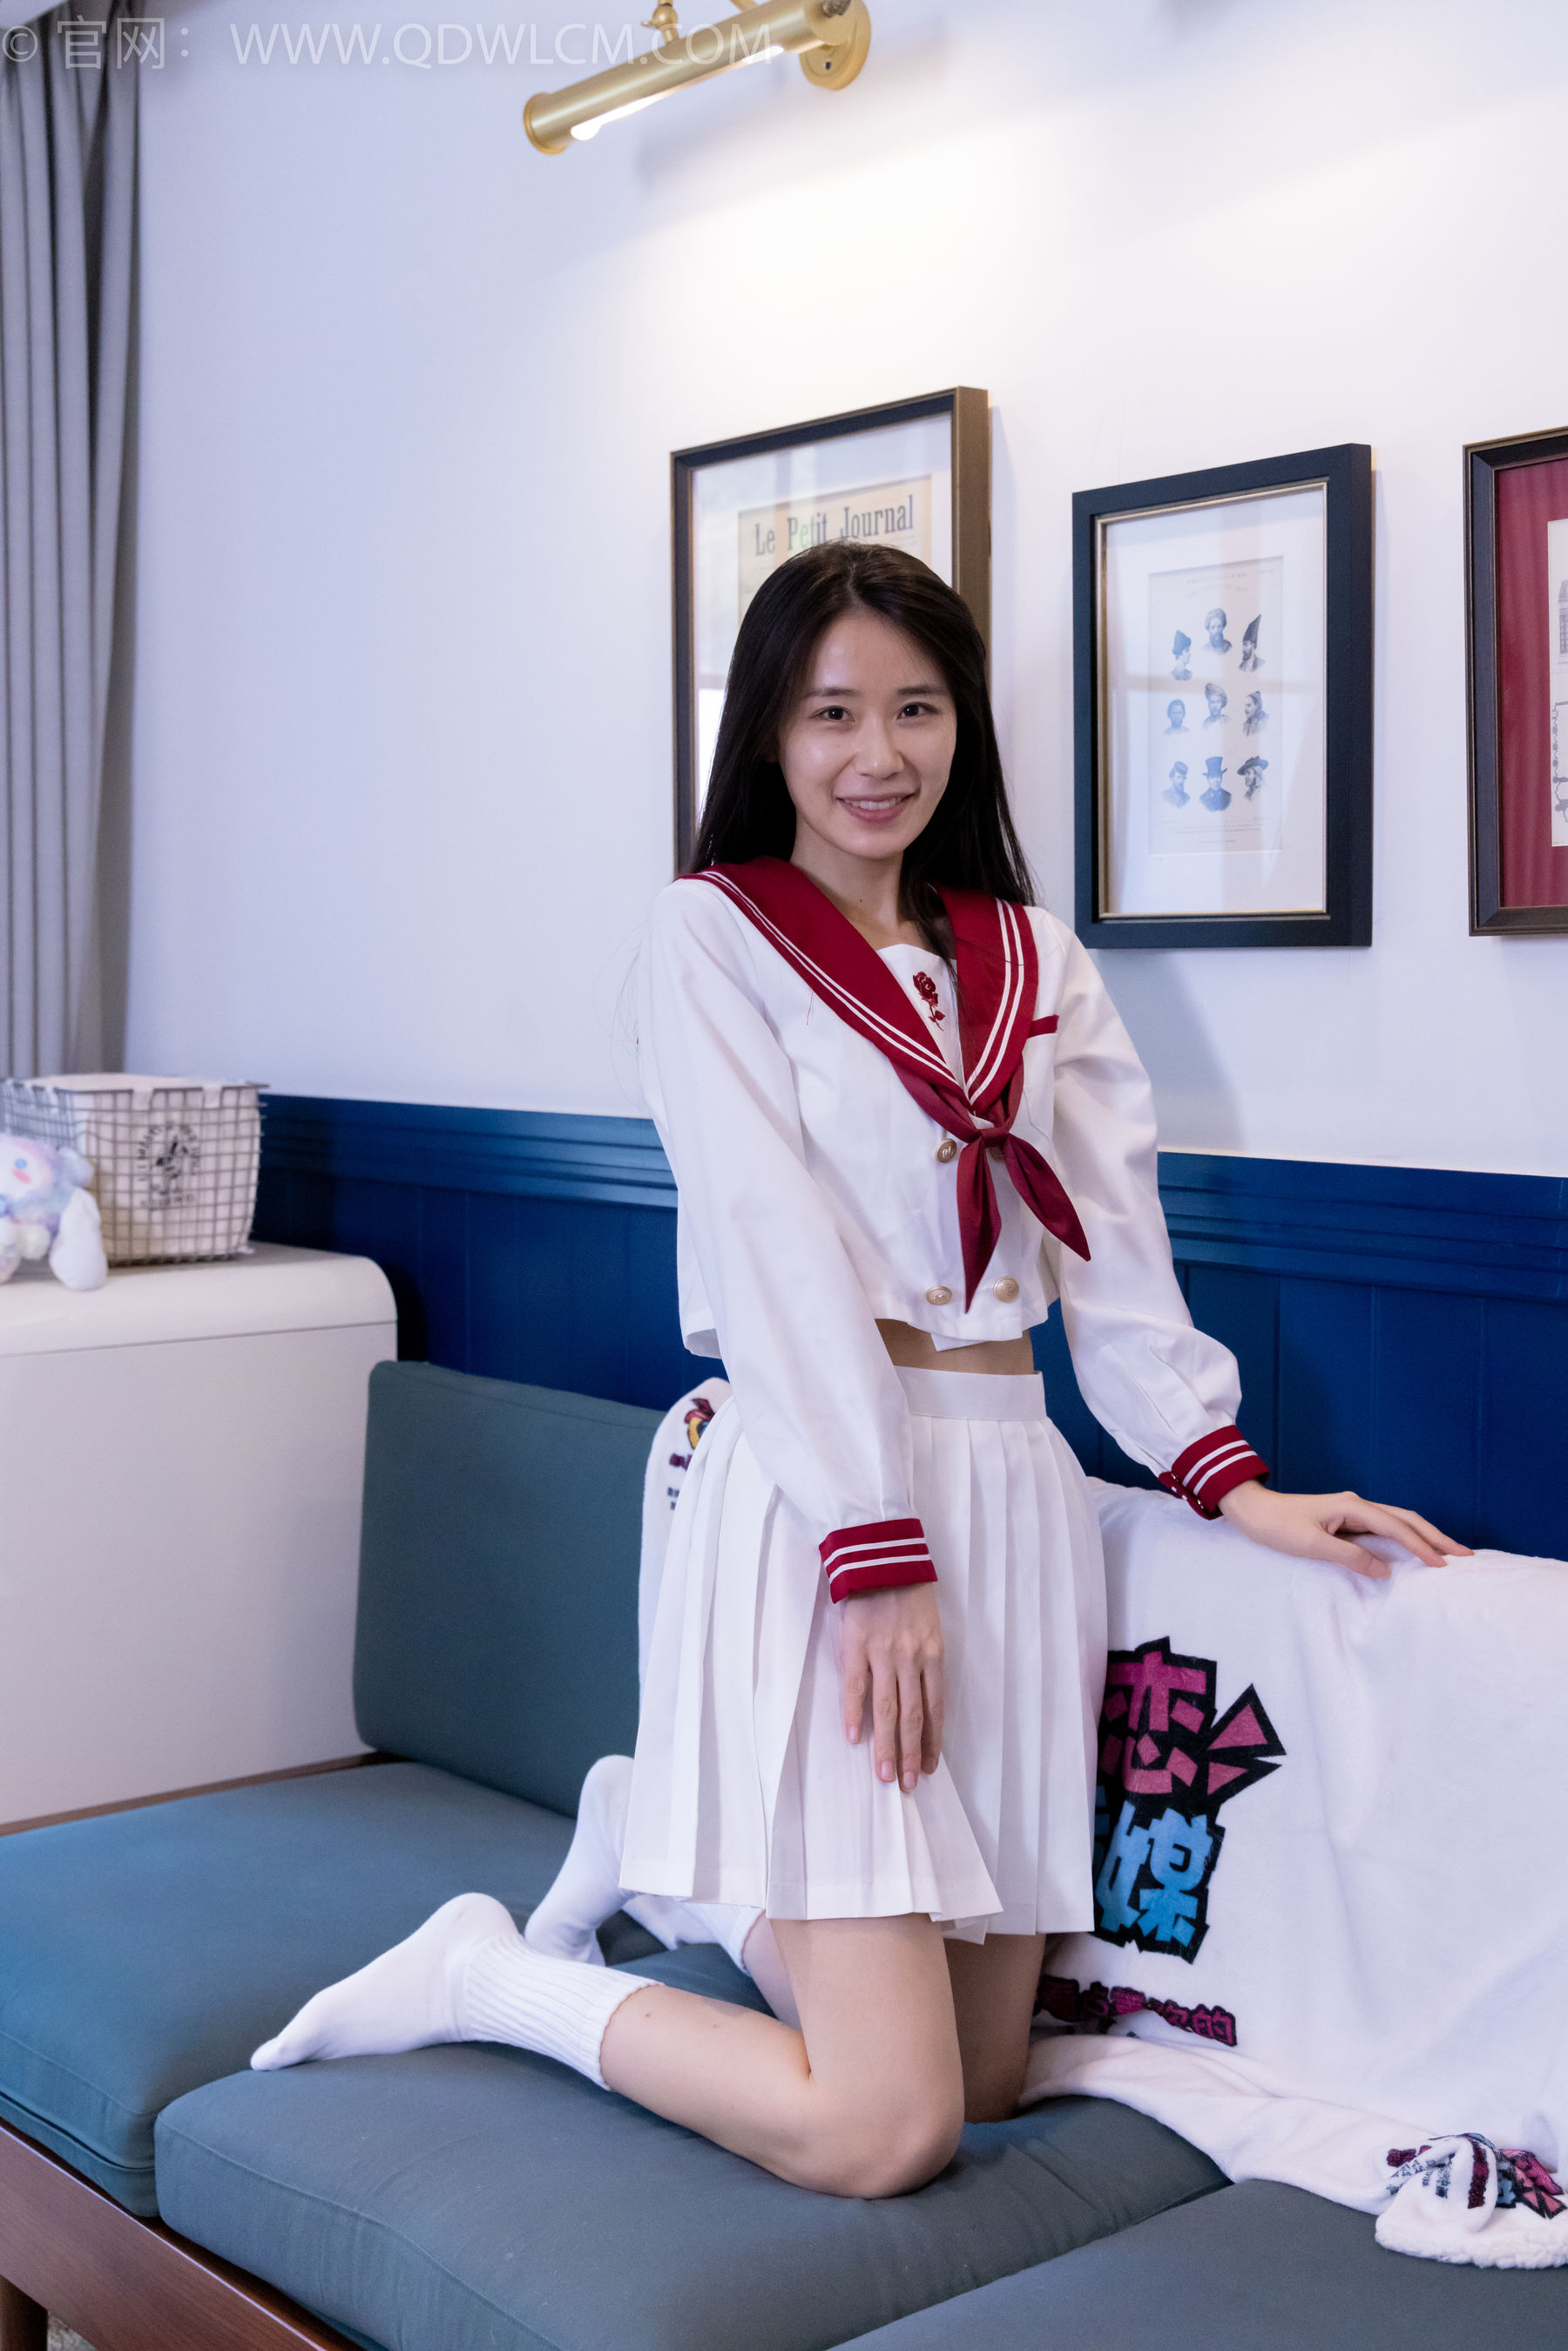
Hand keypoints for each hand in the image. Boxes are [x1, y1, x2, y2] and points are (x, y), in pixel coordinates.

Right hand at [840, 1584, 944, 1793]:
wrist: (882, 1556)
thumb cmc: (908, 1591)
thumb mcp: (929, 1626)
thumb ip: (926, 1661)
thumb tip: (920, 1700)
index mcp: (933, 1655)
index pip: (934, 1708)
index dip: (932, 1741)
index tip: (929, 1767)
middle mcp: (911, 1659)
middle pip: (912, 1717)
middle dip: (909, 1754)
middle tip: (907, 1784)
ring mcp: (884, 1653)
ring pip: (886, 1709)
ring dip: (886, 1746)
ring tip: (884, 1775)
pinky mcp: (857, 1644)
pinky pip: (856, 1686)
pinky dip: (853, 1713)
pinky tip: (854, 1738)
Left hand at [1217, 1479, 1471, 1579]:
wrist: (1253, 1511)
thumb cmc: (1278, 1527)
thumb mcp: (1312, 1546)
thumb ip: (1350, 1557)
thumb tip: (1386, 1571)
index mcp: (1352, 1507)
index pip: (1397, 1528)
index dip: (1422, 1546)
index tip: (1444, 1564)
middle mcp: (1357, 1504)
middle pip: (1406, 1519)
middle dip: (1436, 1536)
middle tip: (1466, 1555)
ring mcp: (1353, 1511)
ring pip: (1398, 1522)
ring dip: (1424, 1536)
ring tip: (1448, 1552)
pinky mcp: (1346, 1519)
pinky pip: (1384, 1528)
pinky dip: (1405, 1538)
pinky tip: (1414, 1549)